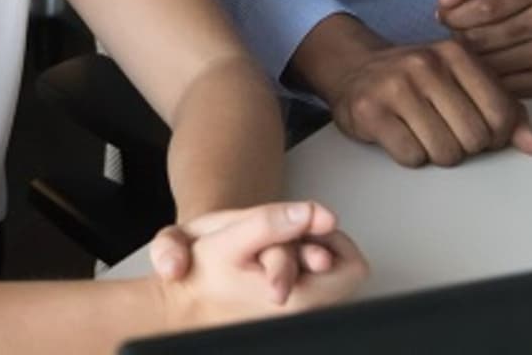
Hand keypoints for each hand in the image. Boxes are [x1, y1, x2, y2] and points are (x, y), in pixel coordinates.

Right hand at [152, 202, 366, 330]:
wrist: (177, 306)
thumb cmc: (201, 275)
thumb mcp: (230, 237)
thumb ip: (271, 222)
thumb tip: (315, 213)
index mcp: (298, 301)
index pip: (353, 267)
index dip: (332, 236)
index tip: (305, 224)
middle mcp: (303, 315)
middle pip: (343, 273)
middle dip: (320, 244)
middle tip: (292, 233)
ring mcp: (295, 317)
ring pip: (326, 280)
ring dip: (307, 256)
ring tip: (274, 247)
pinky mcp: (286, 316)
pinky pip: (310, 288)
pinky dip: (297, 270)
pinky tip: (269, 262)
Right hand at [291, 15, 531, 167]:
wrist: (355, 68)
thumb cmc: (418, 79)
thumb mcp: (462, 81)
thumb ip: (503, 110)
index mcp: (456, 54)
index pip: (501, 115)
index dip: (497, 136)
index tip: (482, 132)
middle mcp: (426, 65)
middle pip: (474, 138)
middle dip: (466, 147)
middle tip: (448, 133)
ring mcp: (396, 87)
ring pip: (444, 152)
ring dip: (438, 154)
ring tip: (425, 134)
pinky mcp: (371, 112)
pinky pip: (411, 157)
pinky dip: (411, 156)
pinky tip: (403, 136)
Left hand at [435, 0, 531, 96]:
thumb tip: (445, 2)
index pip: (485, 8)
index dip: (455, 15)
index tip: (446, 15)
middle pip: (486, 39)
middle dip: (460, 37)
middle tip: (457, 32)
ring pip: (493, 66)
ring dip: (471, 60)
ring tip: (471, 47)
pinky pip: (508, 88)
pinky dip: (488, 80)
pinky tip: (485, 66)